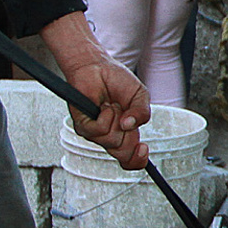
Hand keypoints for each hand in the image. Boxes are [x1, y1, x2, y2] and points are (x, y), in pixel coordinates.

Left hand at [40, 12, 148, 169]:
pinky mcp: (83, 126)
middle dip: (130, 137)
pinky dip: (105, 115)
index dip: (139, 159)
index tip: (144, 149)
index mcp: (125, 134)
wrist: (97, 67)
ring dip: (116, 120)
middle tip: (127, 118)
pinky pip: (99, 130)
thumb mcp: (140, 96)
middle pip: (123, 155)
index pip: (131, 159)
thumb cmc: (116, 81)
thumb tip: (131, 126)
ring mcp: (96, 134)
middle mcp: (110, 136)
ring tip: (112, 105)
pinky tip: (102, 106)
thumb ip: (143, 113)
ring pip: (112, 142)